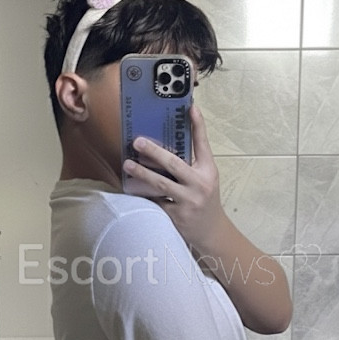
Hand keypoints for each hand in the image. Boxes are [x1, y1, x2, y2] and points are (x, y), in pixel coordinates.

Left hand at [122, 105, 227, 252]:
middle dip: (154, 152)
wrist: (211, 231)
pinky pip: (155, 201)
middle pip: (174, 164)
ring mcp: (188, 201)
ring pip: (161, 184)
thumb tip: (166, 143)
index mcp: (208, 170)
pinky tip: (130, 187)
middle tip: (137, 141)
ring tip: (127, 164)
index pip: (203, 144)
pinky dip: (143, 194)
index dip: (198, 125)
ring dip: (141, 173)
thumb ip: (191, 162)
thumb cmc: (204, 199)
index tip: (191, 108)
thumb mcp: (205, 178)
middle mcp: (200, 184)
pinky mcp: (176, 216)